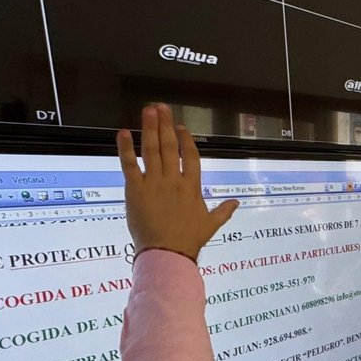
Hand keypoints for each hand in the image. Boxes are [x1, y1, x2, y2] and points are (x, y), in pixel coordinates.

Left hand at [117, 103, 238, 260]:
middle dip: (165, 125)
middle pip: (170, 146)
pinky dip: (125, 148)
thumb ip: (223, 212)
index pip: (190, 156)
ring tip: (148, 110)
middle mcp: (174, 180)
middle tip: (160, 107)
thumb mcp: (210, 225)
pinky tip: (123, 132)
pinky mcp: (136, 190)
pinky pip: (129, 165)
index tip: (180, 126)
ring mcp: (154, 183)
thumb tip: (236, 203)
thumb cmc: (189, 241)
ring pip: (152, 150)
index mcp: (192, 187)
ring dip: (149, 128)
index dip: (186, 139)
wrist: (168, 253)